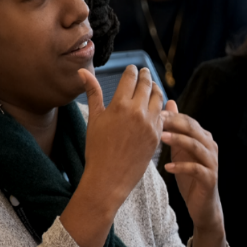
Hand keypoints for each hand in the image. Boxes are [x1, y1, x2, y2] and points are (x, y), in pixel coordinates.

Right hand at [78, 66, 163, 205]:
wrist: (109, 178)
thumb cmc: (96, 149)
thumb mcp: (94, 119)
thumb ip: (92, 92)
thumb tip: (83, 71)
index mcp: (120, 105)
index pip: (130, 78)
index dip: (131, 71)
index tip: (132, 69)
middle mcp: (138, 112)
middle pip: (146, 85)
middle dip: (145, 76)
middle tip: (144, 71)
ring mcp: (150, 124)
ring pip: (158, 98)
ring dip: (156, 89)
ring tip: (152, 85)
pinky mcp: (158, 135)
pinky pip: (163, 115)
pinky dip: (161, 107)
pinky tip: (157, 106)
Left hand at [162, 100, 228, 246]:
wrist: (203, 206)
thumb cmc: (190, 177)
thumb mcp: (181, 151)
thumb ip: (177, 129)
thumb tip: (169, 103)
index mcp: (204, 139)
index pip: (188, 121)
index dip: (172, 116)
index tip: (152, 113)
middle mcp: (211, 147)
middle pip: (193, 129)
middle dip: (174, 123)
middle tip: (156, 120)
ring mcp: (212, 163)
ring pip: (196, 146)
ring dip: (178, 140)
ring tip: (160, 138)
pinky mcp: (210, 178)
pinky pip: (196, 169)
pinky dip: (181, 166)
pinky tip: (167, 166)